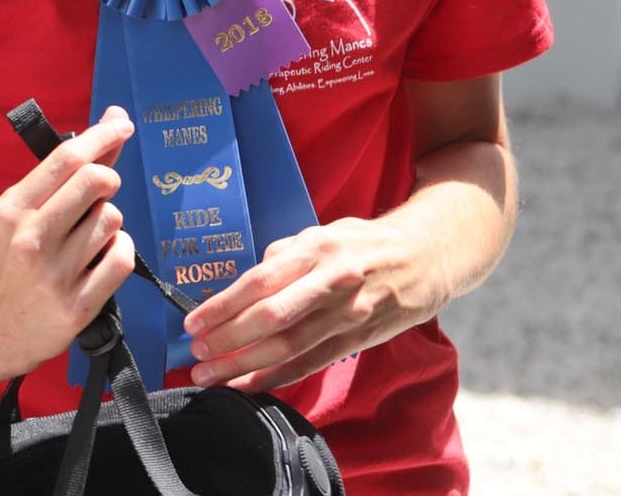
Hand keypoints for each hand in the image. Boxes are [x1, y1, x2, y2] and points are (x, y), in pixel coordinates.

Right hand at [0, 106, 137, 384]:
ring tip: (92, 235)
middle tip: (103, 189)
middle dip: (108, 177)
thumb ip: (57, 181)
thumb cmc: (4, 265)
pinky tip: (106, 255)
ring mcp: (55, 274)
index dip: (100, 136)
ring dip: (111, 221)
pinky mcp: (77, 307)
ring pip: (111, 220)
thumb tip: (105, 132)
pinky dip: (121, 251)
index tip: (121, 123)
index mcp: (12, 209)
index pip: (65, 160)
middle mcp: (31, 238)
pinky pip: (120, 260)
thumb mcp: (15, 217)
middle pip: (94, 182)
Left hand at [182, 216, 448, 392]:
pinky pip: (313, 363)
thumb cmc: (362, 243)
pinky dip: (278, 378)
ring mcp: (349, 313)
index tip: (193, 322)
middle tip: (196, 354)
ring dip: (246, 366)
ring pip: (290, 347)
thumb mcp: (321, 232)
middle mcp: (332, 281)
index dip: (223, 306)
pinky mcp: (361, 338)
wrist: (427, 256)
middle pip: (271, 317)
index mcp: (316, 249)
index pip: (259, 281)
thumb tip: (247, 282)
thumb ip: (283, 256)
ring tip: (212, 377)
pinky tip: (249, 386)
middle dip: (228, 339)